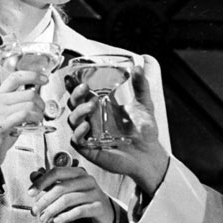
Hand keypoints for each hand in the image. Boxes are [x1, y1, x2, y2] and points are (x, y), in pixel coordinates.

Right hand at [0, 66, 45, 177]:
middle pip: (28, 92)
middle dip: (41, 102)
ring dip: (39, 113)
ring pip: (29, 104)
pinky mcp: (1, 124)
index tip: (45, 78)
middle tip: (41, 111)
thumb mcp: (6, 112)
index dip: (33, 75)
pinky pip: (24, 115)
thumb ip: (19, 102)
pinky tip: (34, 124)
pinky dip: (34, 119)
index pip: (16, 76)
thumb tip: (38, 94)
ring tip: (37, 120)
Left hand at [29, 159, 114, 222]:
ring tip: (43, 218)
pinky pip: (80, 211)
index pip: (57, 172)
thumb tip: (33, 175)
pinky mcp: (99, 206)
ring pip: (68, 199)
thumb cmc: (81, 197)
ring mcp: (95, 192)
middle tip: (34, 211)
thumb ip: (49, 182)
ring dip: (52, 210)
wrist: (103, 210)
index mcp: (77, 171)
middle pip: (61, 187)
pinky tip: (57, 221)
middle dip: (44, 200)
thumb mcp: (65, 189)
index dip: (42, 182)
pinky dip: (66, 216)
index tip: (30, 193)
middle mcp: (87, 179)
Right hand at [65, 58, 170, 199]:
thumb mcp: (144, 104)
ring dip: (78, 111)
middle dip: (75, 95)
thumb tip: (138, 68)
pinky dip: (78, 133)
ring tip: (91, 106)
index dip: (73, 85)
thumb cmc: (144, 130)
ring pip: (73, 121)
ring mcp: (90, 134)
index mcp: (100, 106)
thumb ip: (141, 86)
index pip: (81, 94)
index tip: (72, 76)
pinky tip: (87, 126)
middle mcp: (91, 119)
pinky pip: (77, 141)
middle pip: (73, 104)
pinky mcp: (91, 149)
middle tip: (85, 88)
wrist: (150, 153)